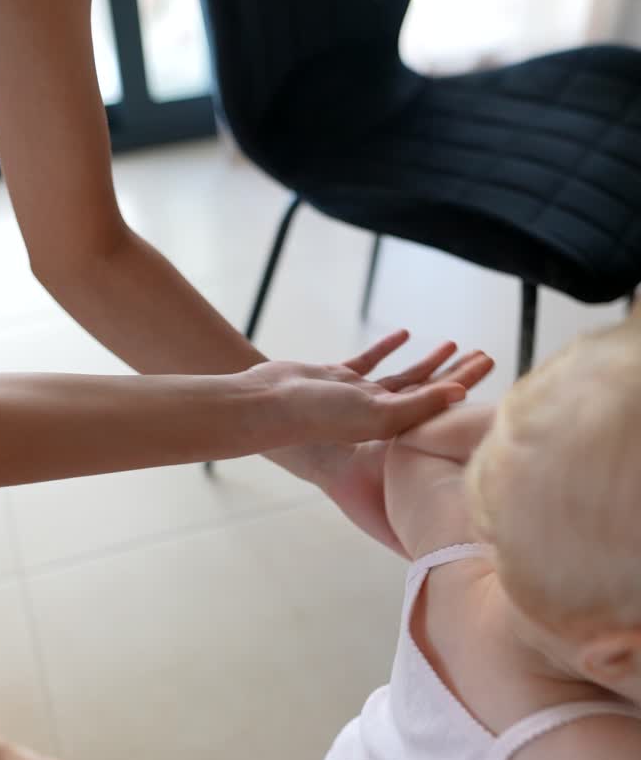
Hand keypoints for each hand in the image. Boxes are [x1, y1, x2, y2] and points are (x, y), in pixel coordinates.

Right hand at [247, 330, 483, 447]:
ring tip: (452, 344)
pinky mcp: (338, 378)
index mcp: (391, 425)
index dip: (466, 381)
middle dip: (456, 372)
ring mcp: (358, 395)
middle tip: (484, 353)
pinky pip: (369, 361)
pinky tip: (404, 334)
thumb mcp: (376, 412)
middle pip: (428, 389)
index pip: (439, 401)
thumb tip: (462, 395)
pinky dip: (387, 347)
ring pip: (403, 376)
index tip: (490, 362)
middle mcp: (378, 413)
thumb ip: (419, 405)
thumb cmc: (320, 416)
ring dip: (428, 361)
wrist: (269, 403)